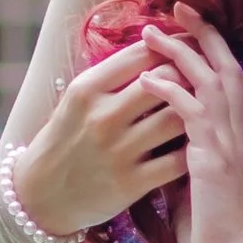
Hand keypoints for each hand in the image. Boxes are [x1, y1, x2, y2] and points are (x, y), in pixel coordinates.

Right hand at [8, 37, 188, 237]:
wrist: (40, 196)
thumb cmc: (66, 140)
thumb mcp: (77, 100)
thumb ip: (113, 76)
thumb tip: (158, 48)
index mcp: (87, 89)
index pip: (142, 54)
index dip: (172, 46)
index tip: (187, 47)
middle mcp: (103, 117)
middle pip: (166, 81)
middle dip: (189, 76)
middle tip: (200, 80)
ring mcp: (118, 151)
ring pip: (177, 119)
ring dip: (195, 112)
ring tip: (201, 110)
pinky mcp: (131, 183)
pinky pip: (177, 161)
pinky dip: (192, 150)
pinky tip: (196, 144)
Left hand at [139, 14, 242, 242]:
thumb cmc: (210, 228)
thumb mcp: (195, 180)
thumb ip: (185, 150)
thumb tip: (160, 133)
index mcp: (235, 136)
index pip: (230, 79)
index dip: (213, 49)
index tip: (190, 26)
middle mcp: (236, 132)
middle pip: (225, 66)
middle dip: (202, 33)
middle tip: (177, 7)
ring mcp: (227, 143)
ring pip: (208, 79)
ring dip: (180, 53)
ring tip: (152, 33)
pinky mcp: (211, 157)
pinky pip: (191, 111)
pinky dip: (170, 90)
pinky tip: (147, 78)